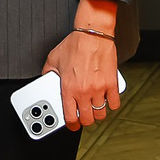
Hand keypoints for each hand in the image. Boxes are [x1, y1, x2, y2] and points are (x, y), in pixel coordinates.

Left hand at [41, 8, 121, 129]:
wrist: (93, 34)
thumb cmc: (75, 44)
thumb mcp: (53, 59)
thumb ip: (47, 73)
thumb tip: (45, 80)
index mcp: (68, 88)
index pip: (70, 117)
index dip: (71, 125)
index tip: (72, 125)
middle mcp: (84, 91)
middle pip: (87, 119)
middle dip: (84, 120)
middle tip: (83, 116)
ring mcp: (99, 89)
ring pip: (101, 114)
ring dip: (97, 113)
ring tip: (94, 108)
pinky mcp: (112, 84)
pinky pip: (114, 103)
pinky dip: (111, 105)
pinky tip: (107, 100)